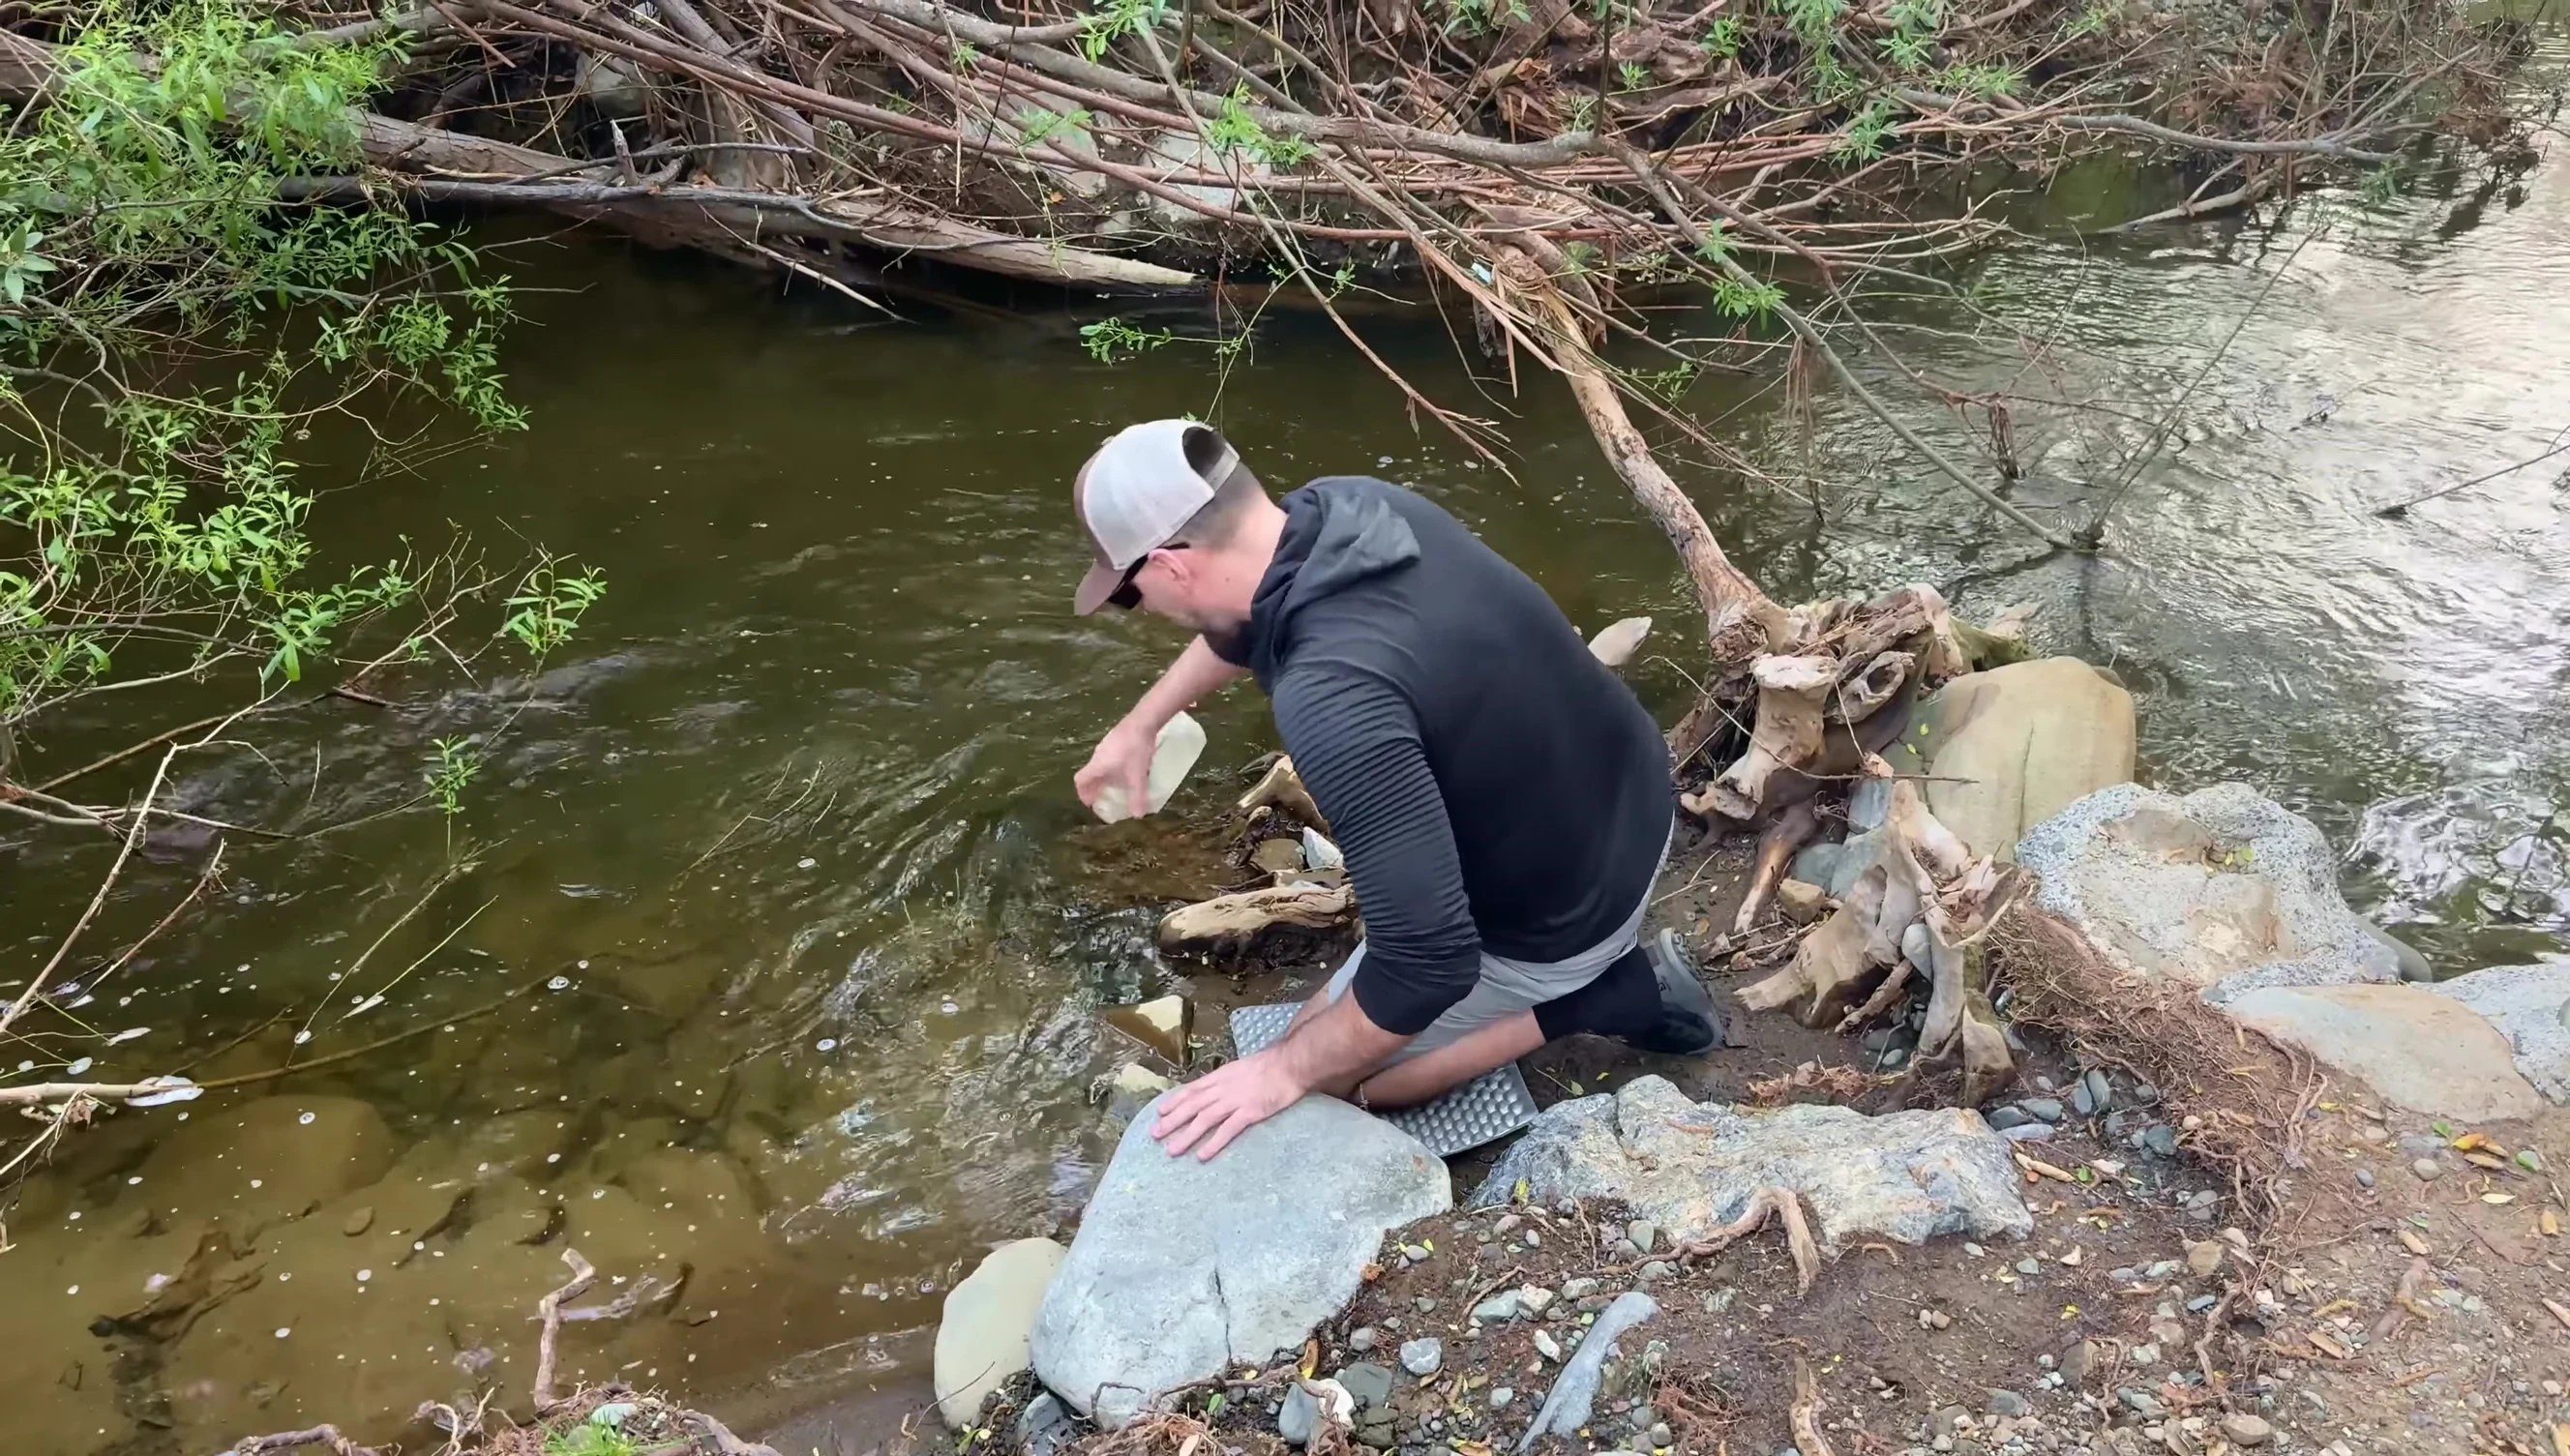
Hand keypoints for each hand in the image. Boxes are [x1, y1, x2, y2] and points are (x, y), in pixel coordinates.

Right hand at [1074, 716, 1157, 816]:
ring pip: (1098, 765)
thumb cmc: (1135, 750)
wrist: (1143, 721)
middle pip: (1088, 774)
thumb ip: (1137, 796)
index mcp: (1097, 765)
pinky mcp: (1114, 739)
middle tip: (1103, 797)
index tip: (1090, 803)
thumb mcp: (1137, 775)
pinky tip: (1126, 768)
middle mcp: (1097, 755)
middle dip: (1093, 787)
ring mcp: (1105, 745)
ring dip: (1102, 777)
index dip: (1082, 794)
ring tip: (1115, 785)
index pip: (1080, 781)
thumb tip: (1137, 816)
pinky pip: (1107, 757)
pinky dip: (1110, 767)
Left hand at [1150, 1049, 1306, 1160]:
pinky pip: (1228, 1130)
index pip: (1192, 1089)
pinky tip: (1202, 1155)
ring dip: (1186, 1135)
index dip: (1175, 1101)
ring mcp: (1235, 1101)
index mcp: (1221, 1076)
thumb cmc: (1271, 1064)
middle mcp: (1223, 1088)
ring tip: (1171, 1150)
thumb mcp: (1242, 1067)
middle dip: (1172, 1121)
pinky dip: (1213, 1143)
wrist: (1291, 1063)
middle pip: (1192, 1106)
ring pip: (1204, 1119)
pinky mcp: (1250, 1112)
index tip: (1160, 1112)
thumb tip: (1218, 1086)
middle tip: (1155, 1134)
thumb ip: (1228, 1078)